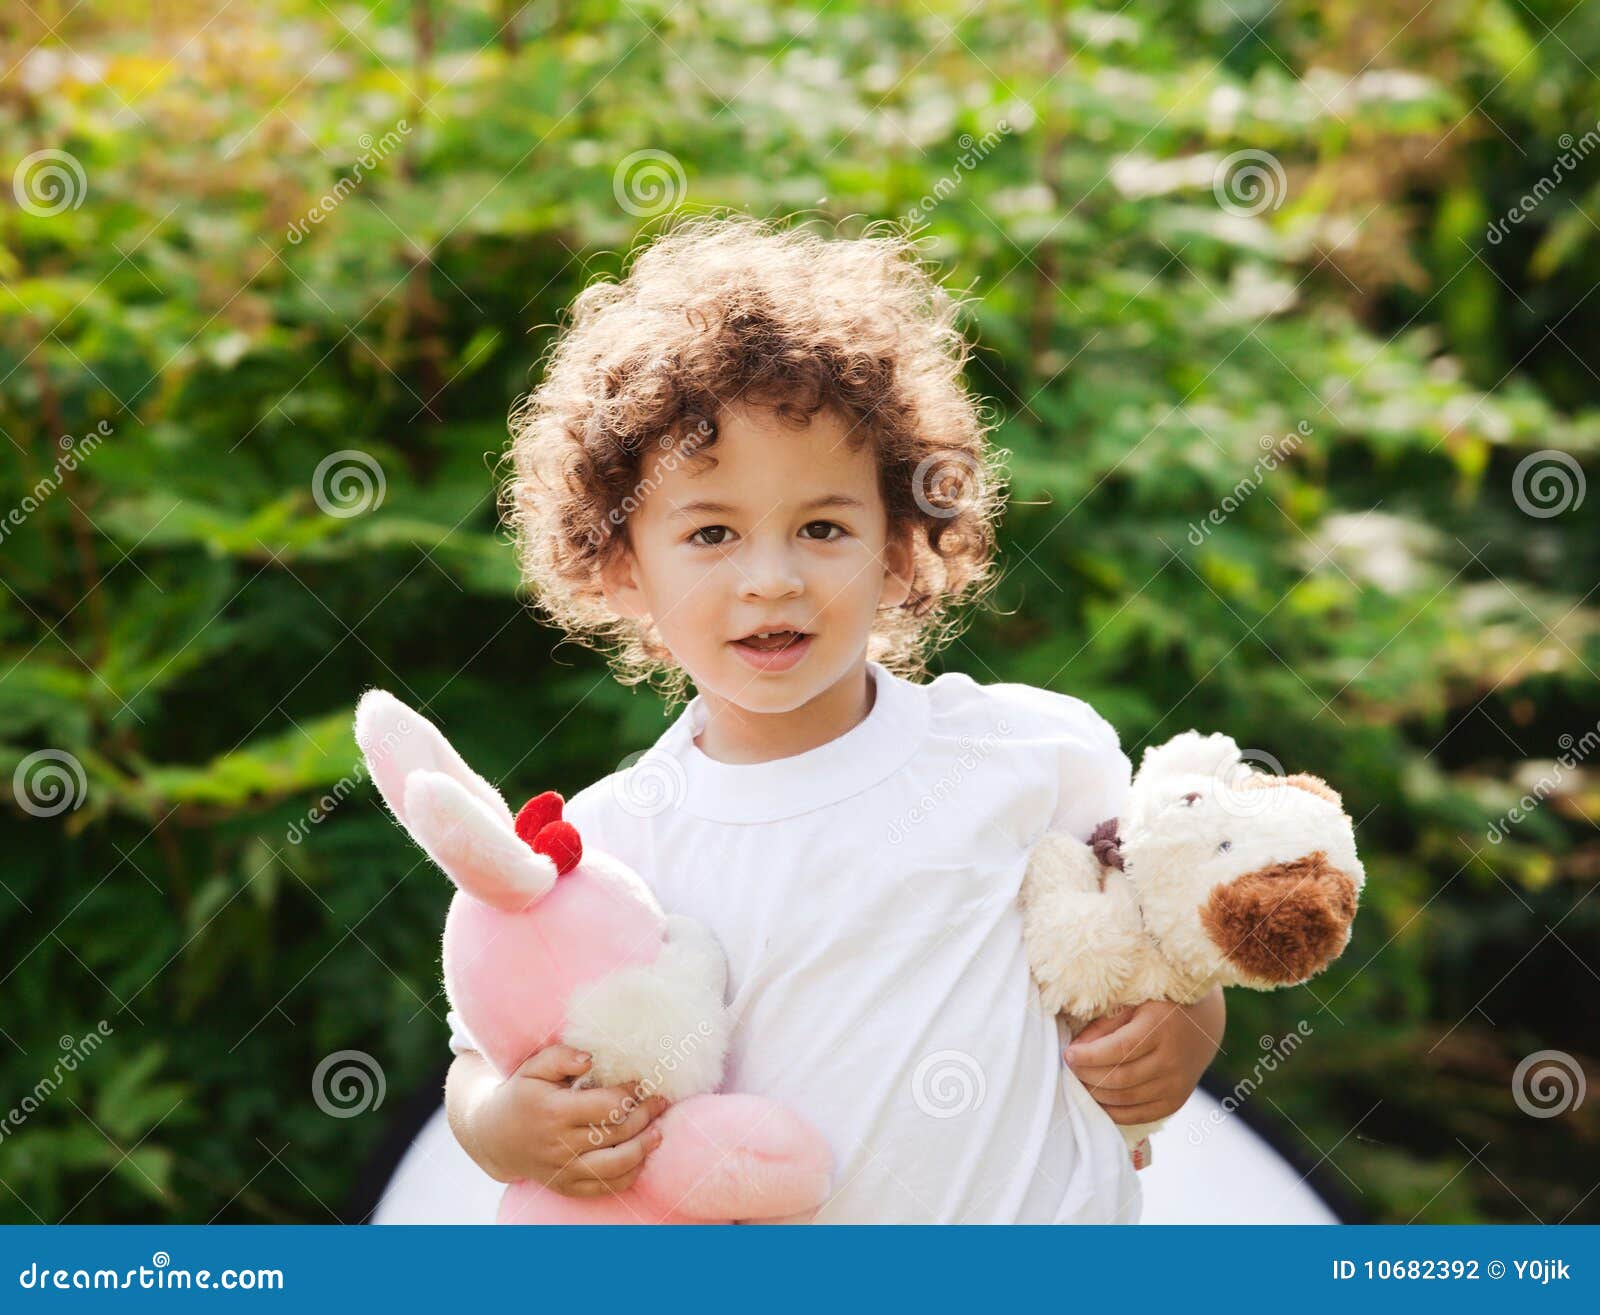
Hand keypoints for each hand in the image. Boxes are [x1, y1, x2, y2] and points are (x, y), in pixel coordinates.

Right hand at [446, 1045, 668, 1197]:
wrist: (494, 1136)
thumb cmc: (522, 1094)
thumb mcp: (533, 1068)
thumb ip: (561, 1057)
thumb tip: (589, 1058)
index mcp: (554, 1111)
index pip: (607, 1105)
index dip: (631, 1094)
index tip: (642, 1083)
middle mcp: (559, 1144)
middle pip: (616, 1133)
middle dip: (644, 1116)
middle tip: (660, 1102)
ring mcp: (563, 1169)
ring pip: (614, 1165)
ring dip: (642, 1149)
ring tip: (658, 1132)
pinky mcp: (566, 1186)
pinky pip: (603, 1187)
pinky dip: (627, 1176)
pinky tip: (640, 1159)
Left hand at [1062, 987, 1224, 1125]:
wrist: (1202, 1024)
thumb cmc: (1158, 1006)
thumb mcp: (1133, 1002)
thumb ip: (1105, 1024)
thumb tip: (1077, 1049)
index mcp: (1161, 1027)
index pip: (1120, 1049)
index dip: (1090, 1056)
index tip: (1069, 1054)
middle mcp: (1172, 1059)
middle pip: (1120, 1078)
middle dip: (1088, 1076)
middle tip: (1069, 1068)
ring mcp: (1176, 1084)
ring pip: (1127, 1099)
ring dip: (1096, 1094)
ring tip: (1079, 1082)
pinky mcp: (1176, 1101)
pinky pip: (1139, 1115)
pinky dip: (1113, 1111)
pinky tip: (1097, 1099)